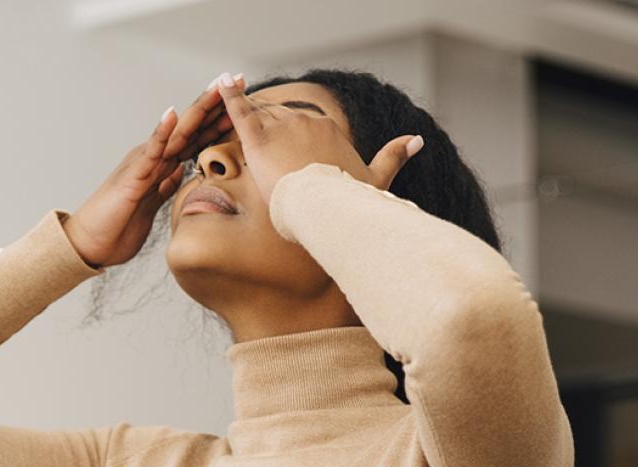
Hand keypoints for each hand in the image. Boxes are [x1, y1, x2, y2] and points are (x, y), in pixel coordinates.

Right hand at [62, 75, 245, 269]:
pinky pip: (150, 152)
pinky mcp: (133, 176)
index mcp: (162, 166)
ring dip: (197, 110)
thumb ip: (165, 186)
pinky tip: (172, 115)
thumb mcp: (152, 205)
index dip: (219, 120)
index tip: (244, 102)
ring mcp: (143, 164)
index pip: (195, 138)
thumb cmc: (118, 226)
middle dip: (215, 104)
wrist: (91, 243)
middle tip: (239, 79)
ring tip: (216, 88)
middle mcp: (154, 158)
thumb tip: (181, 174)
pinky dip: (161, 133)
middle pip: (190, 126)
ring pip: (176, 132)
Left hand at [212, 73, 422, 204]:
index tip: (288, 159)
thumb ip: (395, 157)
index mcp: (328, 129)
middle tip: (259, 157)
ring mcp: (283, 128)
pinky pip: (240, 112)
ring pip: (262, 119)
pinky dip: (229, 97)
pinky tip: (220, 84)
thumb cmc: (350, 201)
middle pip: (282, 122)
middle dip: (271, 137)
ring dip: (249, 125)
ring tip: (246, 143)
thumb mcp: (377, 179)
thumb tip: (418, 139)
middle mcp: (307, 121)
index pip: (304, 127)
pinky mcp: (260, 140)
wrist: (328, 211)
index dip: (293, 142)